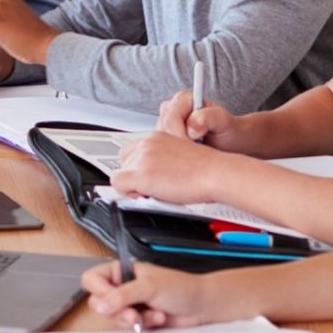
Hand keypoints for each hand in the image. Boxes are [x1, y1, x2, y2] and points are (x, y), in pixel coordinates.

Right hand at [80, 258, 221, 330]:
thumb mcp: (149, 286)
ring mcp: (129, 305)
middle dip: (116, 310)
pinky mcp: (137, 320)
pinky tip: (157, 318)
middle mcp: (122, 287)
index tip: (109, 300)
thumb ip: (123, 295)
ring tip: (149, 315)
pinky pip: (127, 328)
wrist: (202, 306)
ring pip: (113, 318)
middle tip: (132, 313)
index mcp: (121, 271)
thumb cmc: (181, 288)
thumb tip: (101, 304)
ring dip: (132, 318)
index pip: (93, 279)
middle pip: (99, 302)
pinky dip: (142, 325)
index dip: (98, 291)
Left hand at [110, 131, 226, 203]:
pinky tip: (144, 195)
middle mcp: (147, 144)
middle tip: (150, 186)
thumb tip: (154, 173)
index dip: (137, 166)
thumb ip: (164, 159)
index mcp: (157, 137)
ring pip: (120, 173)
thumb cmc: (206, 169)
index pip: (133, 150)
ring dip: (132, 184)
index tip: (147, 176)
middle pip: (124, 161)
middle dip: (133, 175)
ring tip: (151, 191)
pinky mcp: (141, 174)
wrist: (215, 173)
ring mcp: (142, 158)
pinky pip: (118, 184)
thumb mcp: (181, 154)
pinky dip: (126, 192)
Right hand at [157, 90, 247, 148]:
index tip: (194, 145)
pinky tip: (190, 154)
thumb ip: (208, 117)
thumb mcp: (223, 121)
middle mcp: (172, 108)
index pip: (171, 118)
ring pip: (160, 139)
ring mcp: (166, 122)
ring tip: (196, 150)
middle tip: (197, 150)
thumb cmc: (229, 130)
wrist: (231, 140)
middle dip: (178, 143)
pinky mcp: (165, 136)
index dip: (180, 135)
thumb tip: (190, 126)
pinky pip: (162, 147)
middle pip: (163, 129)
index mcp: (183, 99)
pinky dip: (175, 154)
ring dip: (177, 149)